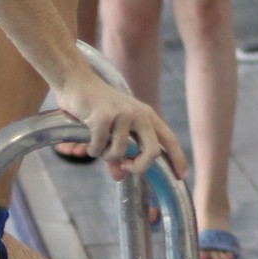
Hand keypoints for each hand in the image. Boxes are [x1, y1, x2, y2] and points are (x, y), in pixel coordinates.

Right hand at [61, 71, 186, 182]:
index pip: (169, 140)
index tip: (181, 177)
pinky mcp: (103, 116)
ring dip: (105, 156)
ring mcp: (122, 114)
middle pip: (152, 152)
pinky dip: (92, 149)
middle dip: (139, 167)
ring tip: (98, 145)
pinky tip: (88, 139)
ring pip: (119, 152)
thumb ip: (119, 154)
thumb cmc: (96, 107)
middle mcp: (139, 114)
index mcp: (147, 116)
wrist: (76, 81)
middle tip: (125, 167)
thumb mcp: (113, 131)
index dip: (177, 160)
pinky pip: (100, 148)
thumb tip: (119, 177)